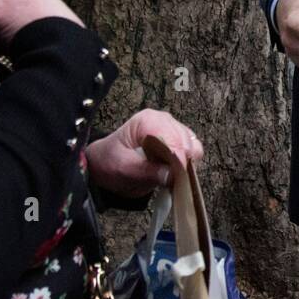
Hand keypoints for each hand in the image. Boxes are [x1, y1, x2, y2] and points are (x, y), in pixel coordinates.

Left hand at [85, 109, 204, 197]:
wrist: (105, 162)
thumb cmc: (110, 161)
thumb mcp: (123, 169)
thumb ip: (147, 171)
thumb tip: (172, 175)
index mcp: (148, 121)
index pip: (172, 137)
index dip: (177, 157)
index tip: (176, 175)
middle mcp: (163, 120)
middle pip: (186, 141)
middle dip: (182, 162)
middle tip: (171, 178)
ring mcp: (172, 128)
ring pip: (193, 145)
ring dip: (186, 163)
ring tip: (170, 175)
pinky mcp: (177, 138)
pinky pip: (192, 150)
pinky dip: (187, 163)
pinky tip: (174, 170)